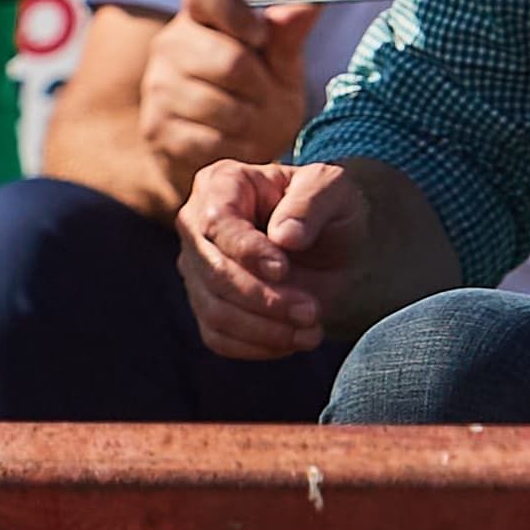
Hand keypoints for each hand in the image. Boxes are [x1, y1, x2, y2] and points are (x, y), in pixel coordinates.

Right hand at [141, 0, 319, 201]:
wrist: (227, 149)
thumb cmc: (257, 93)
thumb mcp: (281, 61)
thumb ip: (290, 30)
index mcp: (201, 14)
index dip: (237, 12)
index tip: (261, 37)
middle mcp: (170, 44)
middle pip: (230, 61)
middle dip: (263, 86)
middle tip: (270, 97)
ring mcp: (158, 87)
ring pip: (222, 106)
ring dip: (254, 122)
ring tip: (258, 122)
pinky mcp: (157, 129)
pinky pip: (211, 140)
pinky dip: (237, 147)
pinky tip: (239, 143)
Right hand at [179, 159, 374, 358]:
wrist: (331, 243)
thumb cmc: (328, 205)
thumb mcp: (333, 188)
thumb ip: (311, 202)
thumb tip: (284, 236)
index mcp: (221, 183)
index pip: (217, 223)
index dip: (248, 252)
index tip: (284, 269)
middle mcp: (196, 226)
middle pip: (214, 273)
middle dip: (264, 298)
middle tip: (312, 311)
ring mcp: (197, 269)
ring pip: (214, 311)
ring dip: (265, 329)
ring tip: (311, 330)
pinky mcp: (206, 306)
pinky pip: (219, 337)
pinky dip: (257, 346)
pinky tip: (294, 340)